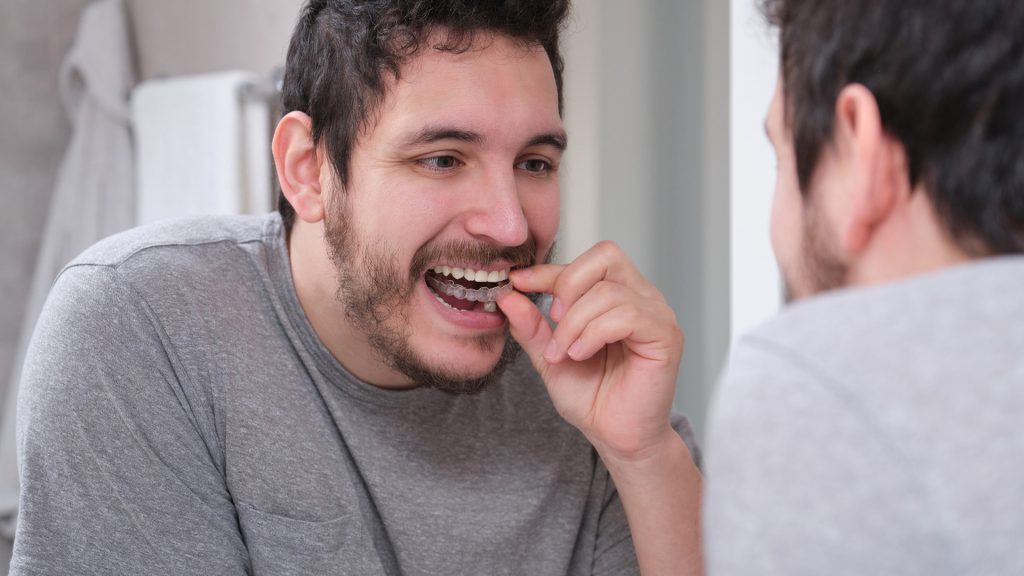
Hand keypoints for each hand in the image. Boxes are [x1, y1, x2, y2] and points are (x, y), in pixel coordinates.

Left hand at [497, 241, 684, 460]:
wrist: (615, 436)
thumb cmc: (592, 397)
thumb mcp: (549, 356)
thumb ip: (531, 326)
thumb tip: (509, 295)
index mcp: (618, 294)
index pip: (586, 263)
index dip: (549, 270)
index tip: (517, 283)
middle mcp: (641, 297)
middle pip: (605, 256)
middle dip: (567, 285)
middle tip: (553, 321)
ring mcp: (656, 314)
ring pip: (609, 291)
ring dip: (575, 323)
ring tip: (563, 353)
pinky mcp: (665, 335)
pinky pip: (627, 315)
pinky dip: (594, 333)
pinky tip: (581, 354)